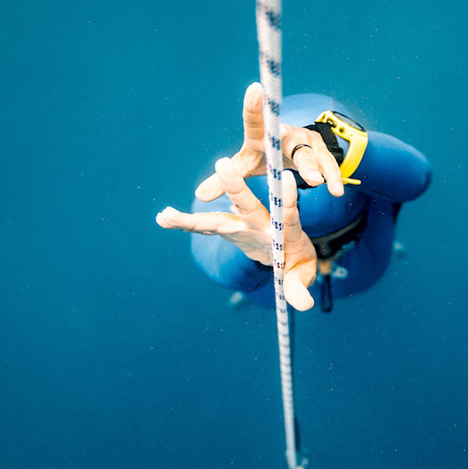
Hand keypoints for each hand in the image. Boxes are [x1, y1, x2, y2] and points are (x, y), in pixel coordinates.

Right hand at [157, 158, 316, 310]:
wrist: (282, 252)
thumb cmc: (295, 262)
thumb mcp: (301, 275)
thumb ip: (300, 287)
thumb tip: (304, 304)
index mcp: (286, 231)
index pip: (288, 214)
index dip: (288, 199)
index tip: (288, 180)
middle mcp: (262, 222)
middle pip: (249, 205)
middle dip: (236, 187)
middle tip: (223, 164)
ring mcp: (242, 225)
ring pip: (218, 218)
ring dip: (194, 217)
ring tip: (168, 212)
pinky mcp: (228, 229)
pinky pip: (205, 227)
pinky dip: (186, 224)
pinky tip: (163, 218)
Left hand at [194, 82, 344, 201]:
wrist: (293, 149)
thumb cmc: (266, 155)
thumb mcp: (246, 165)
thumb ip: (227, 180)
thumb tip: (199, 195)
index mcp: (262, 135)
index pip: (255, 119)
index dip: (254, 105)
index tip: (255, 87)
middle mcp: (285, 133)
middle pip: (287, 141)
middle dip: (291, 148)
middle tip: (292, 155)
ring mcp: (305, 141)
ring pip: (311, 154)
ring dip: (316, 169)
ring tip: (318, 183)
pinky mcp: (321, 151)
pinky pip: (328, 164)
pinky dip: (332, 177)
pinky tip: (337, 190)